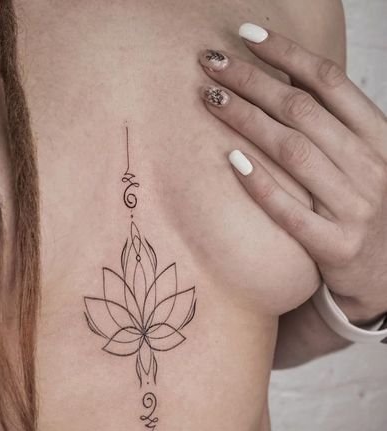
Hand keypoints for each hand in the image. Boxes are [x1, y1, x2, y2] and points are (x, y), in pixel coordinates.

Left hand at [198, 23, 386, 324]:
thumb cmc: (365, 206)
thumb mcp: (363, 158)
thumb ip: (332, 124)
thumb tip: (284, 77)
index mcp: (379, 137)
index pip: (329, 82)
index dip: (286, 54)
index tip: (245, 35)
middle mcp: (370, 165)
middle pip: (302, 110)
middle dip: (252, 81)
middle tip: (210, 63)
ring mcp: (354, 207)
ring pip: (294, 151)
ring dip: (247, 120)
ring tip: (210, 98)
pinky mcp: (334, 245)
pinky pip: (291, 210)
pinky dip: (261, 183)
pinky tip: (230, 159)